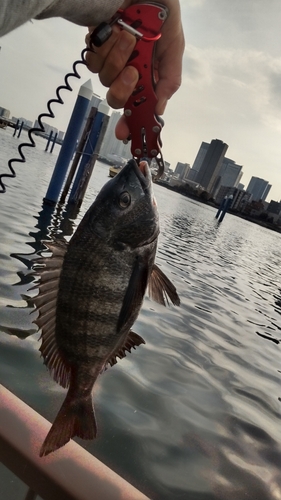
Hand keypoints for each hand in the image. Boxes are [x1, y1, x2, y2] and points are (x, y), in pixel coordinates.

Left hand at [85, 0, 183, 139]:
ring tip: (128, 34)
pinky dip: (103, 45)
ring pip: (104, 76)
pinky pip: (92, 58)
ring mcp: (110, 58)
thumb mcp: (174, 45)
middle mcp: (127, 70)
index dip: (131, 121)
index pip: (137, 105)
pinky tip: (114, 30)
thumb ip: (169, 78)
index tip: (126, 133)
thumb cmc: (161, 10)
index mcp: (147, 76)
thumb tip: (159, 109)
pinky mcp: (95, 44)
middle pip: (116, 97)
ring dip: (117, 56)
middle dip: (123, 87)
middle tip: (132, 72)